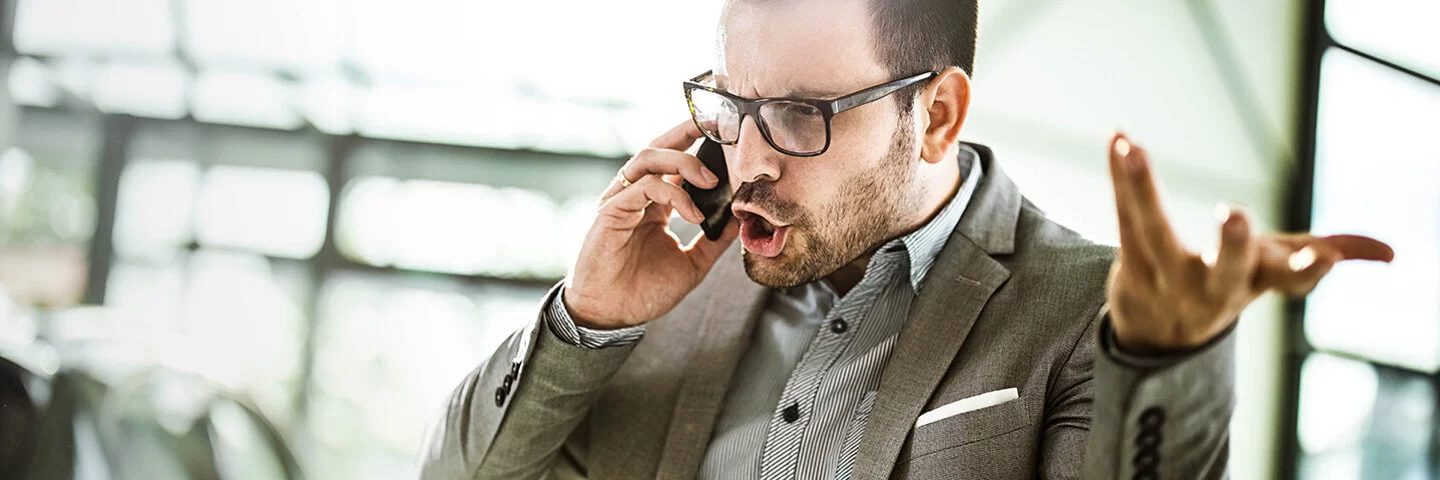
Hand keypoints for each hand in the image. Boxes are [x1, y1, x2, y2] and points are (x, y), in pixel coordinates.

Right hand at [562, 121, 739, 329]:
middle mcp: (636, 196)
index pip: (675, 162)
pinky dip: (674, 194)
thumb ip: (714, 241)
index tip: (725, 135)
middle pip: (658, 147)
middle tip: (716, 125)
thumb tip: (741, 219)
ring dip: (683, 161)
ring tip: (711, 179)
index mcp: (654, 203)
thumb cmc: (644, 292)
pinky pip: (643, 187)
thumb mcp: (692, 264)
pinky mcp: (610, 211)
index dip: (697, 143)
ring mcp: (621, 200)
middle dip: (686, 130)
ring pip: (648, 158)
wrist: (612, 316)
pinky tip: (693, 213)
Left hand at [1103, 133, 1393, 352]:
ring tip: (1134, 150)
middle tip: (1235, 215)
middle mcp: (1212, 286)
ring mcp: (1166, 276)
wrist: (1157, 336)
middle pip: (1223, 269)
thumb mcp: (1275, 276)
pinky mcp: (1129, 260)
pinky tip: (1117, 138)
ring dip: (1143, 189)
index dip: (1309, 271)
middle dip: (1233, 245)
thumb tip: (1390, 254)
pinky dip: (1120, 175)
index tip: (1326, 258)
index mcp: (1257, 283)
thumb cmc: (1226, 288)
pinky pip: (1123, 213)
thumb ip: (1321, 257)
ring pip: (1153, 232)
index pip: (1290, 283)